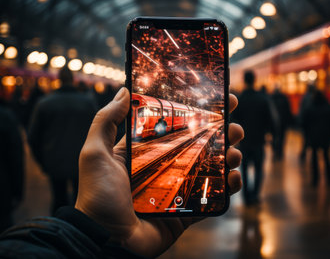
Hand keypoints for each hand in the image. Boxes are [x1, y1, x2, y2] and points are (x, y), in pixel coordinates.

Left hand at [75, 88, 243, 257]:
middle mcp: (166, 165)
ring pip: (211, 167)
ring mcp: (178, 187)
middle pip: (199, 144)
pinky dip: (228, 186)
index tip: (215, 99)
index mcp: (146, 151)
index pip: (176, 125)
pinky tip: (233, 177)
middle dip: (220, 132)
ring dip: (228, 156)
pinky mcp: (187, 210)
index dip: (196, 112)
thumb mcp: (95, 153)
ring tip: (234, 152)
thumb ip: (106, 121)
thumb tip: (123, 90)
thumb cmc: (97, 197)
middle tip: (233, 125)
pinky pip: (213, 196)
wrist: (106, 240)